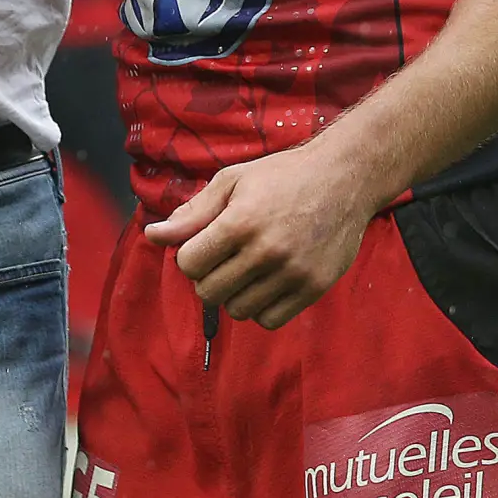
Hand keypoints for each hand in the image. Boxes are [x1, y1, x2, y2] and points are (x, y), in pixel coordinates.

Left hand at [143, 143, 380, 327]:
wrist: (344, 178)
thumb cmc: (281, 176)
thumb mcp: (231, 181)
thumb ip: (192, 213)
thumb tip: (153, 236)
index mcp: (239, 222)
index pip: (188, 264)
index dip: (189, 256)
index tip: (203, 244)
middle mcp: (266, 251)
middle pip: (209, 293)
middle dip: (207, 277)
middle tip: (223, 258)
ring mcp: (293, 273)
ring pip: (238, 311)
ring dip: (234, 294)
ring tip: (246, 269)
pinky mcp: (315, 288)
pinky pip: (270, 321)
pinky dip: (260, 308)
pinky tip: (265, 283)